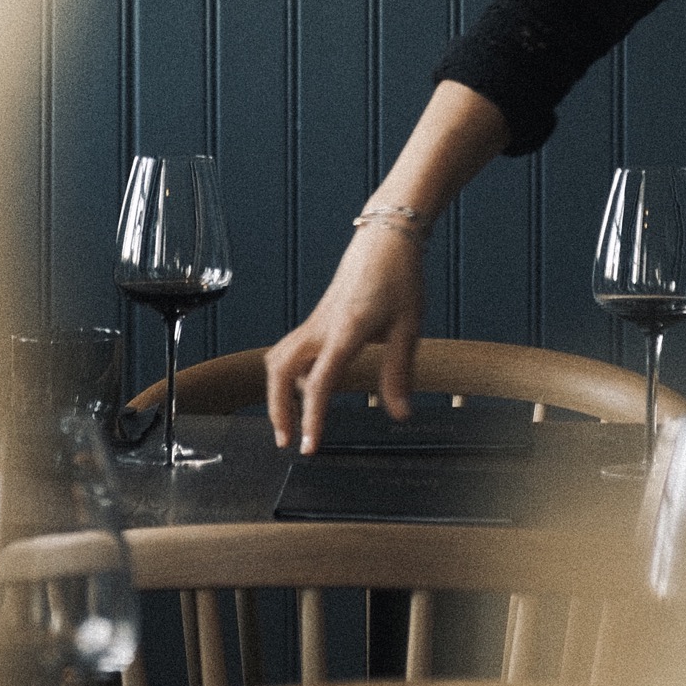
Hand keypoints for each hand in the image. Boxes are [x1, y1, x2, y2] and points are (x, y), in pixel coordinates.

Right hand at [264, 221, 424, 454]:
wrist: (387, 238)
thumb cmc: (400, 277)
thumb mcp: (408, 327)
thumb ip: (399, 372)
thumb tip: (399, 413)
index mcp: (345, 331)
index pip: (318, 383)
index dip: (311, 418)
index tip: (309, 447)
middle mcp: (321, 327)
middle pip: (279, 371)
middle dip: (276, 408)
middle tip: (285, 441)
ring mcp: (316, 321)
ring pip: (279, 358)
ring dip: (277, 391)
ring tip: (291, 420)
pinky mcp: (318, 318)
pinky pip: (292, 349)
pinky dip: (289, 373)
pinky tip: (308, 387)